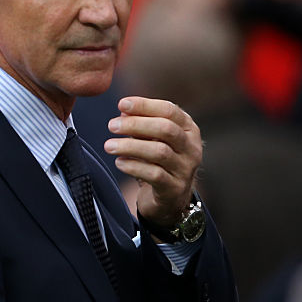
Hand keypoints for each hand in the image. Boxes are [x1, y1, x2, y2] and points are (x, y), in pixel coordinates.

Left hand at [104, 96, 201, 227]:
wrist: (170, 197)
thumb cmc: (158, 160)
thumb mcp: (152, 138)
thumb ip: (140, 122)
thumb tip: (124, 110)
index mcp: (188, 129)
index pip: (170, 111)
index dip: (145, 105)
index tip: (122, 104)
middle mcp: (192, 148)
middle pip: (166, 129)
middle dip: (136, 124)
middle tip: (112, 125)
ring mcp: (186, 169)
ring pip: (159, 152)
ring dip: (130, 146)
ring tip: (109, 145)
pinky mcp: (174, 188)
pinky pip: (154, 174)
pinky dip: (134, 166)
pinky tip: (119, 162)